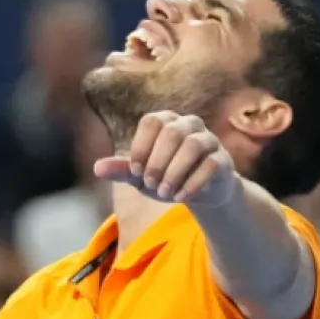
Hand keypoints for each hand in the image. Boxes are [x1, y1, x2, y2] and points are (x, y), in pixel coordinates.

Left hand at [93, 111, 238, 206]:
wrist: (199, 192)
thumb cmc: (166, 177)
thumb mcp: (141, 176)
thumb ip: (121, 170)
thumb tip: (96, 168)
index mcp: (166, 122)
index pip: (151, 121)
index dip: (141, 147)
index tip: (135, 172)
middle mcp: (189, 124)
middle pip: (172, 132)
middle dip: (157, 162)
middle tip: (150, 184)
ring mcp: (208, 140)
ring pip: (192, 146)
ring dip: (174, 172)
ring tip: (164, 193)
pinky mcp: (222, 159)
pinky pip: (210, 164)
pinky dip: (192, 183)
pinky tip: (180, 197)